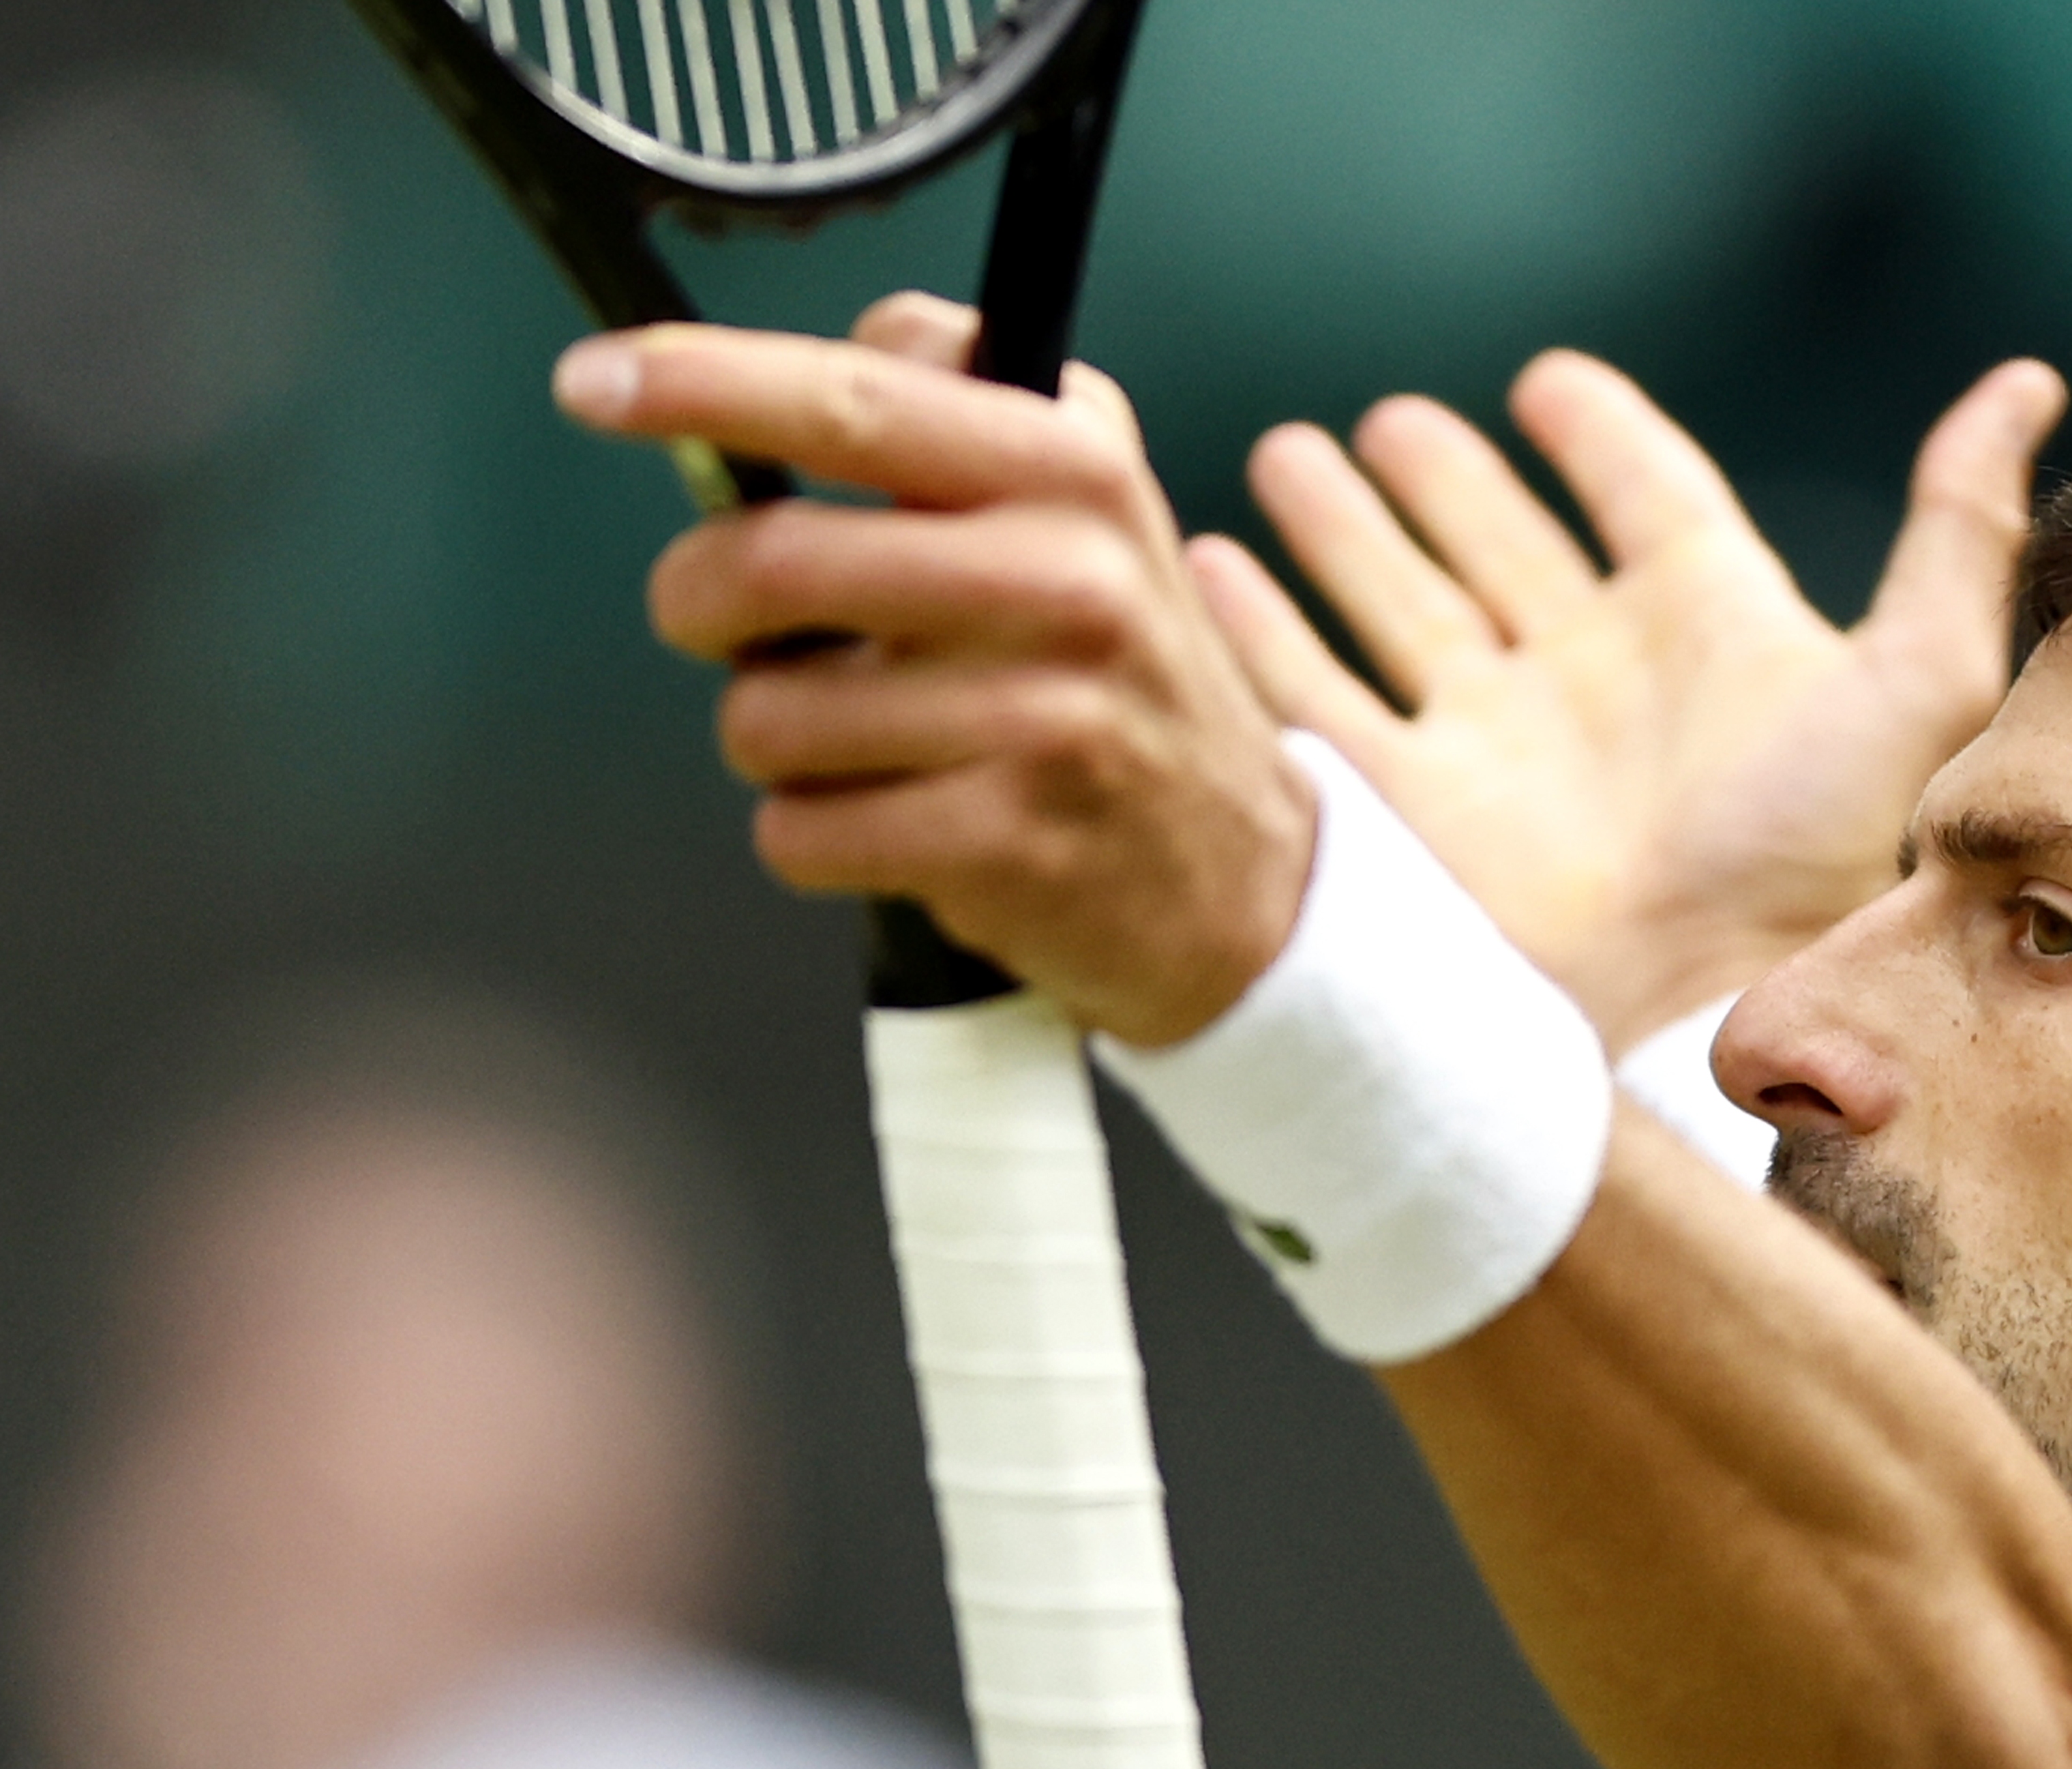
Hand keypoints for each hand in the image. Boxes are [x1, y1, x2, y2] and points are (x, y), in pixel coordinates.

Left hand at [553, 293, 1313, 1049]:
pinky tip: (884, 816)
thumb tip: (809, 357)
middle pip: (773, 565)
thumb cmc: (1120, 684)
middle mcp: (1068, 585)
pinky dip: (811, 833)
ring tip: (849, 739)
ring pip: (769, 716)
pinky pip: (805, 831)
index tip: (600, 384)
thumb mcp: (1088, 506)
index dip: (704, 384)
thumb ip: (960, 407)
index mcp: (1074, 474)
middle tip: (721, 620)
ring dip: (768, 735)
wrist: (1242, 878)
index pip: (857, 401)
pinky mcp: (1007, 845)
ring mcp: (1043, 722)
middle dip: (700, 600)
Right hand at [1191, 350, 2065, 1049]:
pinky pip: (1311, 697)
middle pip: (1496, 545)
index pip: (1644, 496)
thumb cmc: (1831, 871)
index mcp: (1712, 632)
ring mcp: (1493, 748)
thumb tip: (2025, 388)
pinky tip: (1216, 573)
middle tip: (1385, 423)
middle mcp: (1592, 683)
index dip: (1600, 437)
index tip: (1549, 386)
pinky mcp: (1409, 810)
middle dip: (1437, 481)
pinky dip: (1259, 630)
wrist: (1706, 1022)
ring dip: (1339, 532)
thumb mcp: (1921, 681)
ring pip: (1394, 603)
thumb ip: (1960, 532)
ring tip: (1288, 461)